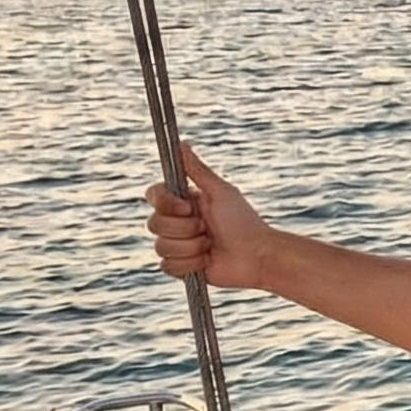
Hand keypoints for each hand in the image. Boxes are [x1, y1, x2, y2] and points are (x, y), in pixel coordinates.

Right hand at [144, 145, 274, 289]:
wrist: (256, 256)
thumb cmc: (243, 221)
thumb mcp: (220, 192)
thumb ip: (197, 170)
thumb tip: (181, 144)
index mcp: (184, 202)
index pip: (154, 196)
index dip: (166, 204)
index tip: (188, 208)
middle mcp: (177, 222)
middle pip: (154, 223)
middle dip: (185, 228)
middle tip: (208, 228)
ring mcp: (178, 244)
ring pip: (161, 246)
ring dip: (190, 247)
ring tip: (210, 245)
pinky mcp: (181, 266)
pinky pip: (167, 265)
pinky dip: (189, 264)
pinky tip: (206, 260)